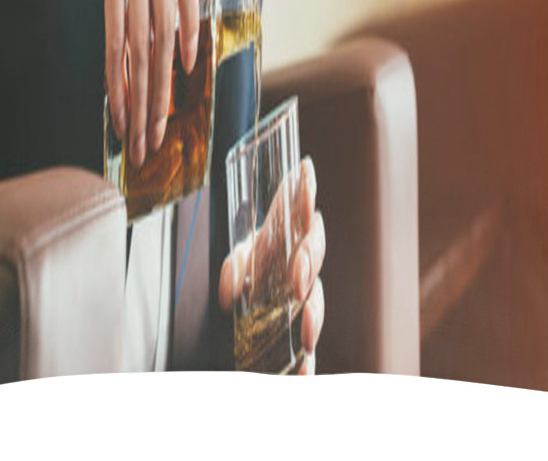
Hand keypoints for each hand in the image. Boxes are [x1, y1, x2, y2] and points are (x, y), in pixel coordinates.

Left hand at [219, 157, 325, 374]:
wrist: (255, 309)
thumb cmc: (253, 270)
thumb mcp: (239, 262)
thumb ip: (235, 269)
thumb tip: (231, 294)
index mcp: (288, 237)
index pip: (302, 211)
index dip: (305, 194)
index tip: (305, 174)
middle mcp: (301, 262)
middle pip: (314, 252)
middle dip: (307, 260)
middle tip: (296, 275)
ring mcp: (304, 294)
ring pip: (317, 298)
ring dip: (313, 313)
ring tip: (304, 329)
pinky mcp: (301, 328)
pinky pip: (310, 344)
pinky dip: (307, 362)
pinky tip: (303, 372)